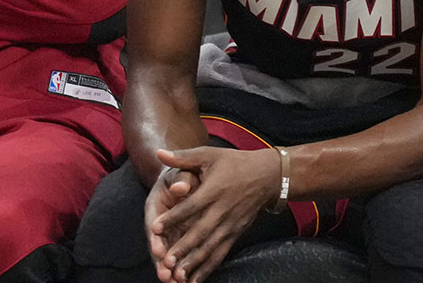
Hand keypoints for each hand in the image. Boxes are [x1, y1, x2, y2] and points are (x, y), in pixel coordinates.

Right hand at [145, 165, 201, 281]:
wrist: (185, 176)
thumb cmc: (183, 173)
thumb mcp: (181, 172)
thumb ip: (181, 180)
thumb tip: (181, 187)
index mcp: (155, 205)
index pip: (153, 223)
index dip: (155, 238)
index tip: (158, 251)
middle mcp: (159, 222)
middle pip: (157, 244)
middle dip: (161, 261)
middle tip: (166, 277)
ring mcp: (169, 232)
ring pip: (167, 253)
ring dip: (171, 269)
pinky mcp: (179, 237)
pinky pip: (179, 254)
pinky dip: (182, 266)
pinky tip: (188, 281)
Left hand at [149, 147, 280, 282]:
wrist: (268, 176)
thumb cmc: (235, 163)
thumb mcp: (209, 154)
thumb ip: (183, 157)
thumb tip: (158, 152)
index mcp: (214, 189)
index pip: (190, 206)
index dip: (173, 217)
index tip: (155, 228)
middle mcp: (222, 210)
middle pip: (201, 231)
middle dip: (183, 247)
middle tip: (166, 261)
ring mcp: (230, 224)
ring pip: (211, 246)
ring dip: (195, 262)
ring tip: (178, 276)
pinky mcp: (236, 233)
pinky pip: (221, 253)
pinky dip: (209, 267)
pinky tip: (195, 280)